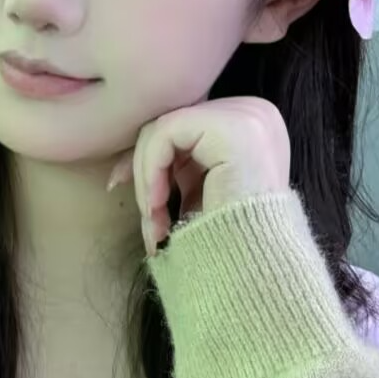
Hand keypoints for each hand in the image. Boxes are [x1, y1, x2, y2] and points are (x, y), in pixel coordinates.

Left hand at [107, 97, 290, 254]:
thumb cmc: (232, 239)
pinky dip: (151, 173)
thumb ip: (176, 170)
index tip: (136, 198)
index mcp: (251, 126)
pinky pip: (164, 135)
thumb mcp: (201, 193)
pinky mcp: (230, 125)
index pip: (186, 130)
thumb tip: (119, 171)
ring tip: (155, 224)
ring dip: (146, 181)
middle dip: (146, 173)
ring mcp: (246, 114)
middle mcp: (254, 111)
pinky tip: (157, 208)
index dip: (153, 162)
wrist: (259, 265)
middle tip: (149, 221)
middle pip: (172, 126)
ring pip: (162, 130)